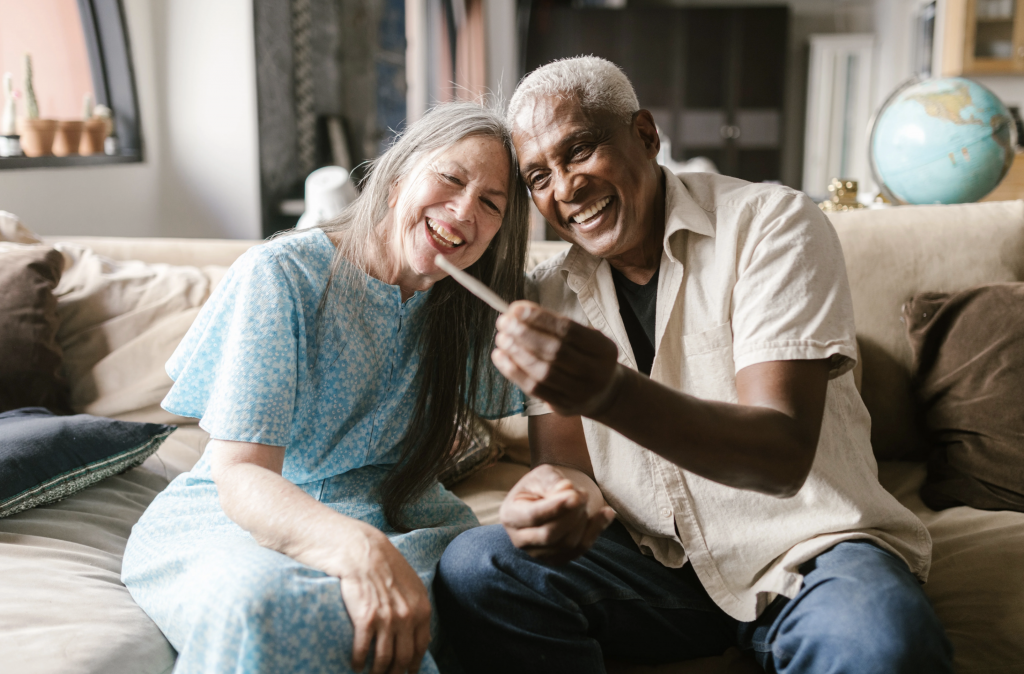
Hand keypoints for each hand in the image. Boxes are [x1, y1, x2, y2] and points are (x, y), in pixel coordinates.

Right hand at [325, 525, 431, 673]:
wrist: (361, 550)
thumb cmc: (385, 565)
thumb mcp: (411, 584)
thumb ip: (416, 608)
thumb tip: (420, 633)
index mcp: (421, 608)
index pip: (421, 647)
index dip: (413, 665)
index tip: (407, 673)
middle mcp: (407, 616)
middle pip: (403, 657)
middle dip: (396, 673)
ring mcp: (387, 619)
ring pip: (384, 659)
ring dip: (377, 672)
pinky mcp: (365, 618)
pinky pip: (363, 650)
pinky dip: (358, 661)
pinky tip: (356, 665)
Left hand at [492, 301, 622, 416]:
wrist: (604, 393)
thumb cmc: (587, 356)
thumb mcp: (586, 338)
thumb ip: (557, 326)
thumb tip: (518, 312)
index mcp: (604, 349)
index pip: (568, 329)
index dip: (540, 318)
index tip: (516, 309)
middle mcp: (595, 372)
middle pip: (555, 351)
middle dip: (525, 334)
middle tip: (504, 322)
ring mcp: (579, 392)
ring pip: (543, 372)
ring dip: (517, 353)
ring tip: (501, 338)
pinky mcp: (563, 406)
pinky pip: (534, 388)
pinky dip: (513, 372)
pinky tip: (500, 357)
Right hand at [499, 464, 614, 564]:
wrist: (548, 497)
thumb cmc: (543, 484)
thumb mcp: (543, 474)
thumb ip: (553, 481)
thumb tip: (567, 491)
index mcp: (510, 515)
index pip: (533, 516)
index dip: (555, 508)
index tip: (575, 495)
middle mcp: (520, 539)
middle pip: (550, 535)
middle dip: (572, 514)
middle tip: (582, 493)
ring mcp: (538, 554)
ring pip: (567, 544)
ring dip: (583, 519)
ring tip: (583, 498)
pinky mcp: (557, 559)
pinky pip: (580, 550)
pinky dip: (596, 530)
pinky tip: (606, 512)